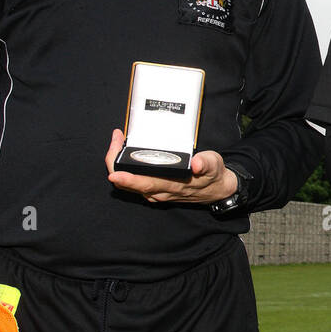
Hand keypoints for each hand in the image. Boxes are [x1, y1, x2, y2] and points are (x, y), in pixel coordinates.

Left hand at [105, 129, 237, 203]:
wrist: (216, 189)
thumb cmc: (213, 175)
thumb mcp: (214, 165)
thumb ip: (206, 163)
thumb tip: (197, 163)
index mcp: (171, 185)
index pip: (143, 184)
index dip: (126, 177)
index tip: (114, 170)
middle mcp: (160, 191)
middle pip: (127, 184)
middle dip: (115, 162)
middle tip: (115, 139)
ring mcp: (156, 192)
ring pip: (127, 184)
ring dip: (118, 164)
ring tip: (118, 142)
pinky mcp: (155, 189)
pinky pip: (133, 182)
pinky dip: (125, 168)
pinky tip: (125, 154)